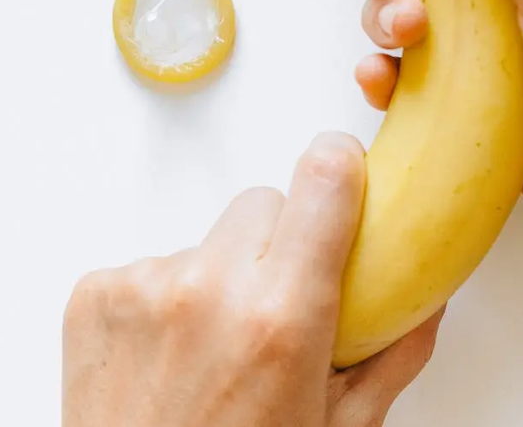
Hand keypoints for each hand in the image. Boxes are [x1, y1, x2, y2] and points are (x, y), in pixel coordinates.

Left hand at [62, 132, 444, 426]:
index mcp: (283, 319)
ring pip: (206, 239)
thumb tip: (427, 300)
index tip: (342, 175)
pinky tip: (168, 356)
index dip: (339, 167)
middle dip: (278, 241)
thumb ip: (394, 356)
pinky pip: (152, 265)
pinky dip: (166, 299)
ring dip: (220, 276)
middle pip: (263, 203)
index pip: (322, 180)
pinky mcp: (95, 295)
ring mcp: (144, 288)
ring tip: (213, 348)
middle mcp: (209, 291)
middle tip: (275, 306)